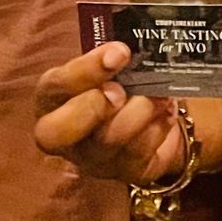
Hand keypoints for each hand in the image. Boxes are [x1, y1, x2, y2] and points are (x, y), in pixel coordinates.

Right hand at [33, 43, 183, 184]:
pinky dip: (158, 128)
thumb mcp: (112, 60)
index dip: (84, 71)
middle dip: (91, 108)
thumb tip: (123, 48)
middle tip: (121, 91)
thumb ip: (110, 55)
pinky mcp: (123, 172)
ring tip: (160, 94)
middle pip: (56, 133)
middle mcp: (64, 135)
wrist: (152, 110)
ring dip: (139, 112)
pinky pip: (138, 156)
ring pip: (107, 142)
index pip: (54, 86)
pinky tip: (167, 111)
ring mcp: (92, 159)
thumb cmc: (123, 77)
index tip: (118, 54)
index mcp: (54, 97)